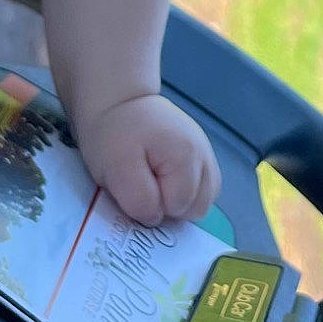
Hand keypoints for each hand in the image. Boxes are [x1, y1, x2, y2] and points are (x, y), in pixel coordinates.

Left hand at [70, 93, 220, 225]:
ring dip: (179, 202)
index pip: (176, 207)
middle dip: (167, 205)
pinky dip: (187, 194)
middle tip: (144, 183)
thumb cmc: (113, 135)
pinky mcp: (206, 157)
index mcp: (186, 155)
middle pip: (195, 209)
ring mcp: (208, 155)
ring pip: (202, 203)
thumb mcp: (114, 168)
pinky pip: (205, 191)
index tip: (134, 184)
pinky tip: (168, 180)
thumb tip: (156, 218)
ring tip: (156, 182)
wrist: (120, 103)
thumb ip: (137, 198)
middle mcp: (205, 155)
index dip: (151, 205)